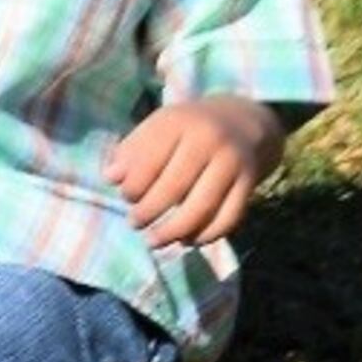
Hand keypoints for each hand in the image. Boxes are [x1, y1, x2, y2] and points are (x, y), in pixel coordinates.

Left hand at [105, 99, 276, 248]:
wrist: (243, 120)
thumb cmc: (187, 128)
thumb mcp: (158, 126)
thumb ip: (132, 150)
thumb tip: (111, 178)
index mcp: (179, 123)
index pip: (150, 161)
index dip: (134, 186)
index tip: (126, 197)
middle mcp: (209, 141)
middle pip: (175, 187)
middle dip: (149, 211)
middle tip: (134, 223)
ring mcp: (233, 163)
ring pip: (203, 207)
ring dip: (175, 231)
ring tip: (154, 241)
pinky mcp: (250, 184)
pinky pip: (229, 218)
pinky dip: (207, 235)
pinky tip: (186, 240)